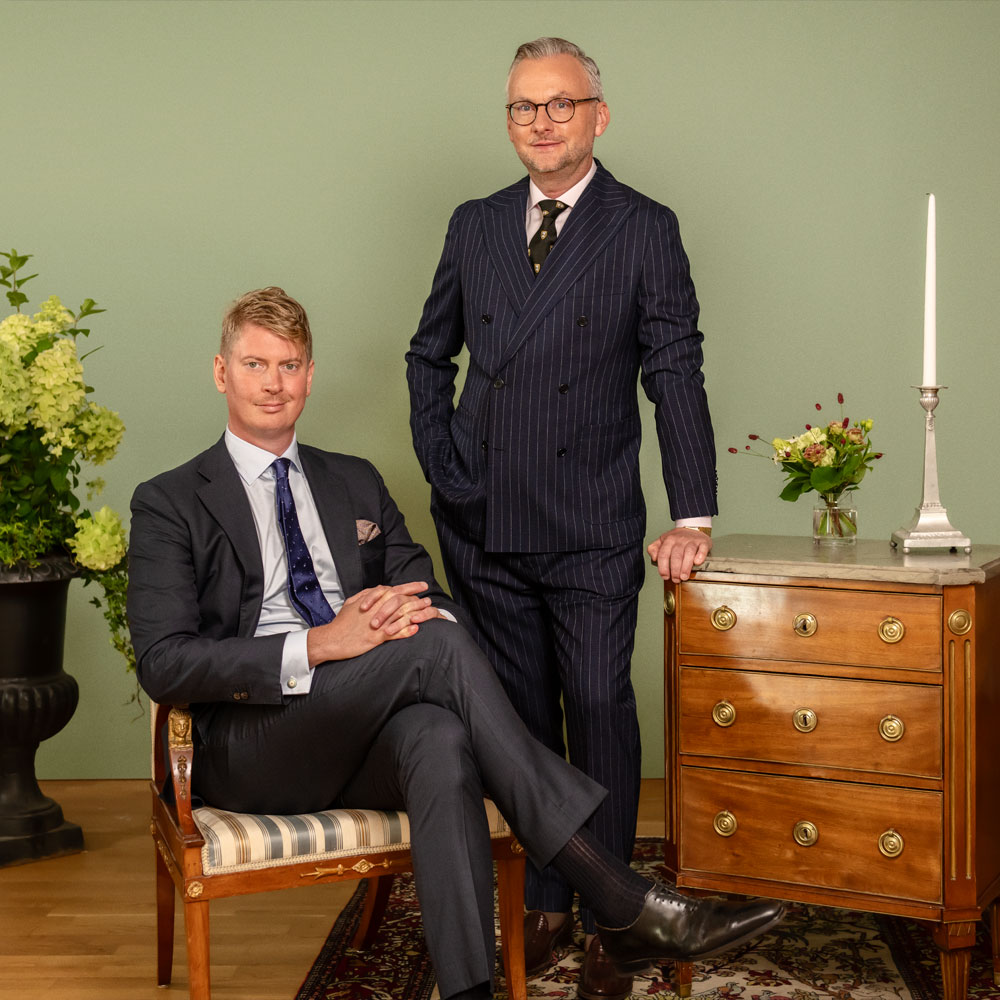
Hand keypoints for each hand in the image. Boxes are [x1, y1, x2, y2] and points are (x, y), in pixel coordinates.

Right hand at [307, 582, 438, 664]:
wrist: (331, 639)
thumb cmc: (341, 622)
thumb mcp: (352, 603)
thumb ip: (366, 595)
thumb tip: (377, 589)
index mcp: (371, 600)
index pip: (394, 589)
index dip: (410, 586)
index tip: (422, 585)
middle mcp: (376, 609)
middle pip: (401, 600)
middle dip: (417, 598)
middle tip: (429, 599)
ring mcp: (376, 623)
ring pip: (400, 615)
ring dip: (416, 612)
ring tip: (428, 612)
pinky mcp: (375, 637)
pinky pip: (393, 633)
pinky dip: (405, 631)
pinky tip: (415, 629)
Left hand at [647, 528, 711, 582]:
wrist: (692, 527)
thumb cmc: (677, 538)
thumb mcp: (662, 540)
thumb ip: (654, 548)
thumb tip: (654, 557)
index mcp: (668, 540)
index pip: (663, 555)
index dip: (663, 567)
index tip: (665, 576)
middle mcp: (680, 540)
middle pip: (676, 556)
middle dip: (675, 570)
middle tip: (676, 579)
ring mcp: (692, 540)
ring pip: (689, 553)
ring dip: (686, 567)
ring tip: (684, 576)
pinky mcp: (703, 542)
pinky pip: (702, 548)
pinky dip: (700, 555)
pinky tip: (697, 562)